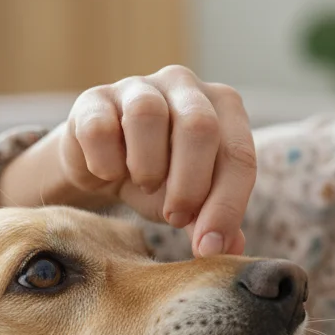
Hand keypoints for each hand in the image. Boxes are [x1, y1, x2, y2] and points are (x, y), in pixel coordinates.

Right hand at [0, 65, 254, 256]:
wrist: (103, 164)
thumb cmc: (161, 178)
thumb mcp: (193, 202)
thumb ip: (214, 220)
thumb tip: (232, 249)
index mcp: (223, 107)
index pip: (239, 154)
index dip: (227, 206)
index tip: (208, 246)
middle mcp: (185, 85)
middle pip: (200, 127)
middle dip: (189, 184)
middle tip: (175, 216)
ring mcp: (138, 86)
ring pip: (148, 115)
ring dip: (147, 166)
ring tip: (144, 185)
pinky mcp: (95, 98)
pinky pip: (100, 127)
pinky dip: (105, 162)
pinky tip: (108, 173)